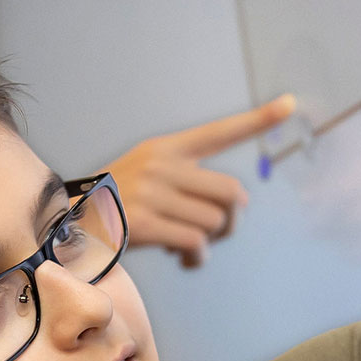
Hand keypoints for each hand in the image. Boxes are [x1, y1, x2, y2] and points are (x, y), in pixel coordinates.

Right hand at [106, 94, 295, 267]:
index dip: (259, 119)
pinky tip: (183, 257)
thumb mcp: (147, 173)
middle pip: (232, 193)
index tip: (291, 103)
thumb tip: (236, 206)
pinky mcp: (146, 223)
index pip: (220, 131)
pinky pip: (197, 241)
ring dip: (210, 241)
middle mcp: (162, 165)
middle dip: (232, 219)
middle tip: (216, 230)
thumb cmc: (118, 202)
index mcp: (167, 148)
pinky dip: (197, 256)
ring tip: (187, 244)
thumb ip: (188, 180)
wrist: (69, 223)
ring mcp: (153, 193)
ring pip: (215, 221)